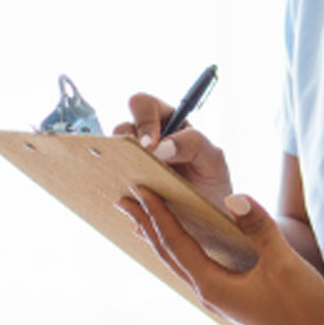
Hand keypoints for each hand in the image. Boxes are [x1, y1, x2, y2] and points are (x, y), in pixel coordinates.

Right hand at [114, 93, 232, 206]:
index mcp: (169, 123)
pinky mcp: (124, 183)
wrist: (208, 218)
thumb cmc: (212, 183)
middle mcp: (146, 139)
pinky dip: (114, 183)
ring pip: (112, 152)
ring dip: (119, 164)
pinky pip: (109, 177)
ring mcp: (133, 161)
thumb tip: (161, 147)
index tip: (151, 146)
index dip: (144, 121)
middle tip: (139, 163)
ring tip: (133, 182)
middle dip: (127, 142)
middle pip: (122, 126)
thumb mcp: (213, 160)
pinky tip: (128, 196)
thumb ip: (194, 144)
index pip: (146, 106)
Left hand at [119, 186, 323, 324]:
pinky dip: (181, 249)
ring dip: (160, 237)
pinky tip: (183, 242)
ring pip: (180, 262)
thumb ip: (259, 227)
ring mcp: (218, 299)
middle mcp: (209, 294)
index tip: (140, 190)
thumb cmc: (306, 304)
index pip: (176, 243)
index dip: (158, 215)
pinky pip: (195, 268)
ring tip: (142, 218)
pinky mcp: (231, 299)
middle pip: (168, 253)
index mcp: (213, 285)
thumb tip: (234, 196)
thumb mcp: (283, 262)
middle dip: (146, 225)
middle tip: (123, 201)